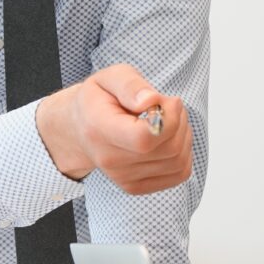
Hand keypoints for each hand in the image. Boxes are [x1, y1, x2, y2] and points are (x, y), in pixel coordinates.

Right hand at [35, 63, 193, 193]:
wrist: (81, 128)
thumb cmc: (98, 100)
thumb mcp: (110, 77)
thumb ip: (130, 85)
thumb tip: (151, 101)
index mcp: (99, 129)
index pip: (144, 138)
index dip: (168, 119)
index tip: (165, 100)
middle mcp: (110, 159)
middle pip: (168, 148)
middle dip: (179, 120)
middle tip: (167, 104)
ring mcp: (123, 177)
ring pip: (178, 161)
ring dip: (183, 135)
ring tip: (167, 119)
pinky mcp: (136, 186)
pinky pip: (178, 173)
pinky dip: (183, 153)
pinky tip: (168, 138)